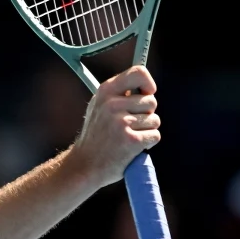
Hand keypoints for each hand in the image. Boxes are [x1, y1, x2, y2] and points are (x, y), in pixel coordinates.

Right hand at [71, 66, 160, 185]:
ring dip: (147, 129)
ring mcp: (122, 123)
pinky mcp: (131, 141)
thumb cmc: (97, 135)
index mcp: (105, 91)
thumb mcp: (99, 107)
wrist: (84, 165)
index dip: (148, 84)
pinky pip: (155, 135)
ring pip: (155, 120)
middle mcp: (112, 104)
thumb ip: (119, 93)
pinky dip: (148, 142)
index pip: (138, 73)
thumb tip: (145, 84)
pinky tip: (133, 147)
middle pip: (151, 101)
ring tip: (129, 136)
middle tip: (130, 124)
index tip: (148, 93)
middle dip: (146, 113)